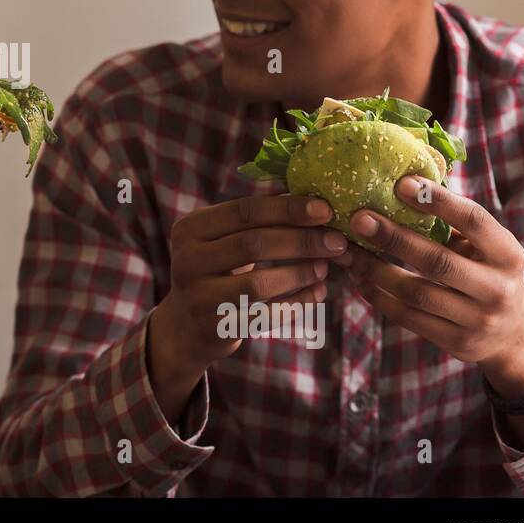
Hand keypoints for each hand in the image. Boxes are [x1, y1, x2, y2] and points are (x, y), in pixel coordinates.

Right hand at [154, 193, 345, 367]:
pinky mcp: (215, 327)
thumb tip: (309, 195)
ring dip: (300, 274)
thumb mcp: (221, 238)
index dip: (288, 209)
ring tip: (325, 267)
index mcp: (191, 228)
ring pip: (260, 283)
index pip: (245, 211)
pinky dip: (298, 303)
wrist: (186, 323)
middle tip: (337, 242)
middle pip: (253, 244)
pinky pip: (266, 316)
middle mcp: (187, 260)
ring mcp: (199, 296)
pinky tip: (318, 293)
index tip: (325, 210)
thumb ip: (254, 218)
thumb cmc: (216, 269)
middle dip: (302, 241)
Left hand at [338, 175, 523, 396]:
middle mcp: (496, 289)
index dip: (438, 201)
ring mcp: (476, 320)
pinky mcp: (455, 342)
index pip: (474, 222)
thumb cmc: (489, 274)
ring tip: (349, 250)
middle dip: (394, 238)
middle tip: (358, 218)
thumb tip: (406, 183)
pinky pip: (407, 316)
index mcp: (507, 255)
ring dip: (375, 270)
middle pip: (438, 262)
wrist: (515, 336)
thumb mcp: (489, 249)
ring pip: (416, 293)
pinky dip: (377, 295)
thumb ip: (457, 224)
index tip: (401, 183)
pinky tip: (359, 277)